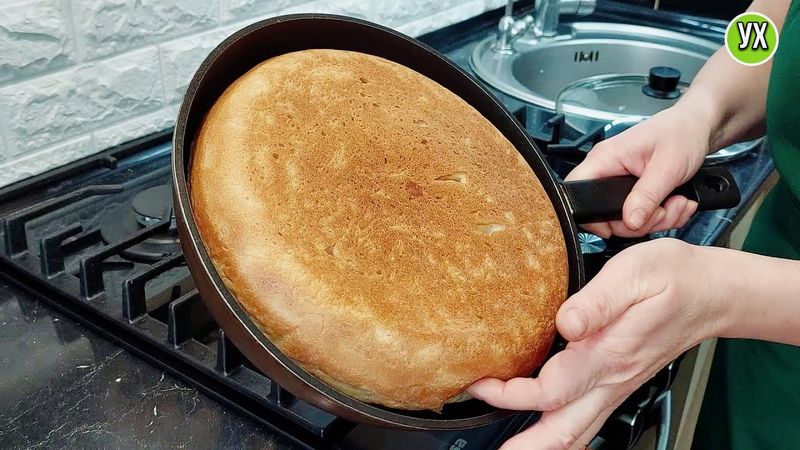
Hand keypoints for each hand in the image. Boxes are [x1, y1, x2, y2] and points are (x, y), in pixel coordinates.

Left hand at [467, 239, 730, 449]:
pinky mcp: (617, 383)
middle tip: (491, 448)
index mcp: (608, 354)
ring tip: (510, 449)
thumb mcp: (635, 273)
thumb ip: (597, 301)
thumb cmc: (675, 278)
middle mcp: (610, 379)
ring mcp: (615, 387)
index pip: (550, 391)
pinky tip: (542, 430)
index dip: (508, 394)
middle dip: (523, 447)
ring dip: (542, 446)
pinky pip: (586, 422)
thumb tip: (565, 322)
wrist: (713, 293)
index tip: (480, 384)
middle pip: (562, 432)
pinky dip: (560, 435)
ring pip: (575, 434)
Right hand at [565, 105, 712, 237]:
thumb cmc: (682, 132)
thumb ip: (647, 196)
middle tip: (662, 211)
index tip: (620, 223)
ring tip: (676, 203)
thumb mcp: (667, 167)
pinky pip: (640, 214)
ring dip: (656, 219)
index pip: (576, 191)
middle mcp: (608, 170)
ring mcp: (620, 181)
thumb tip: (630, 222)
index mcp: (606, 158)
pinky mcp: (634, 190)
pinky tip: (676, 202)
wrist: (698, 127)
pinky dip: (662, 216)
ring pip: (626, 219)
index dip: (591, 215)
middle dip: (640, 222)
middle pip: (605, 215)